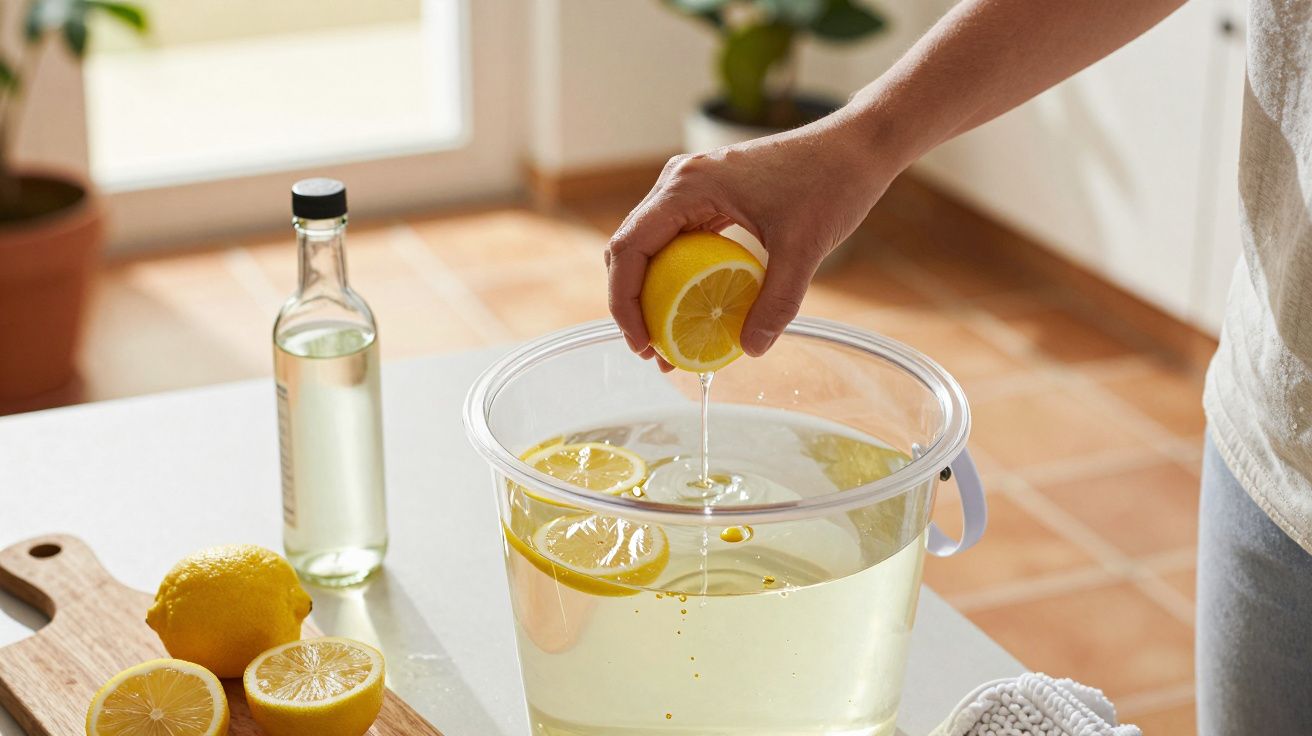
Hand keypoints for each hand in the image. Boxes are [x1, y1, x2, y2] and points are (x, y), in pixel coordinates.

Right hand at [605, 110, 897, 366]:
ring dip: (653, 292)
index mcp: (687, 186)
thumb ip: (777, 301)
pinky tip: (693, 307)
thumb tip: (752, 348)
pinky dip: (677, 276)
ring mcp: (693, 186)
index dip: (624, 302)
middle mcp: (680, 181)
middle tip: (654, 351)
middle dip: (634, 304)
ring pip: (652, 246)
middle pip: (632, 249)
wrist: (857, 146)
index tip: (643, 344)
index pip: (629, 249)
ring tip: (669, 339)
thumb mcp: (804, 248)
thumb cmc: (831, 183)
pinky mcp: (711, 195)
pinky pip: (679, 240)